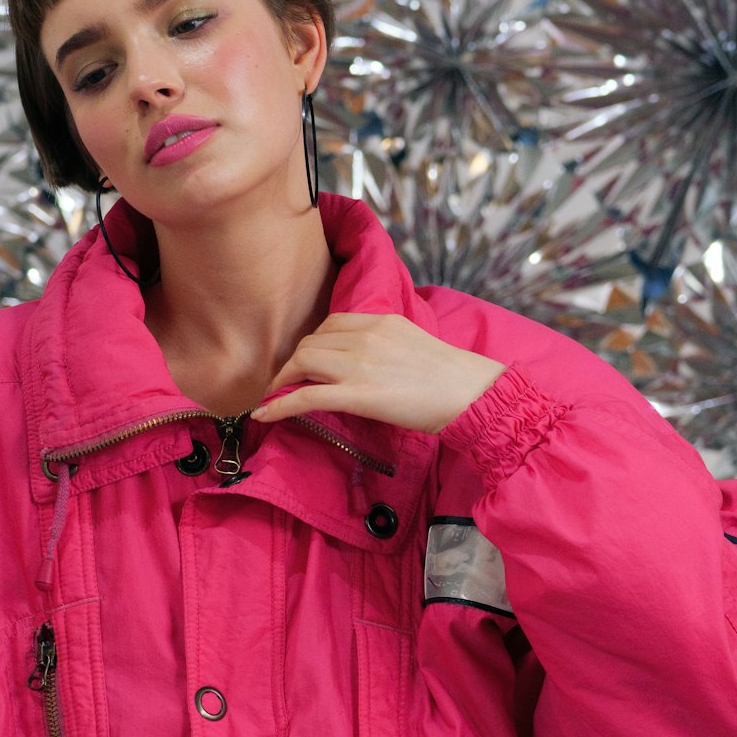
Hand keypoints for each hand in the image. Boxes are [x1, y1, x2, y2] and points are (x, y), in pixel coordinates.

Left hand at [251, 313, 505, 434]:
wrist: (471, 393)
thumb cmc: (453, 378)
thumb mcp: (416, 347)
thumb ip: (388, 347)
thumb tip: (370, 364)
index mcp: (381, 321)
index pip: (331, 324)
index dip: (312, 343)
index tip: (306, 361)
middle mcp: (366, 336)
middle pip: (311, 342)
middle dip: (293, 363)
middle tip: (285, 383)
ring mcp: (359, 365)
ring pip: (303, 363)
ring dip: (282, 381)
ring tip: (274, 398)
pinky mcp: (358, 395)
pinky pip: (306, 396)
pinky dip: (280, 405)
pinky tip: (264, 415)